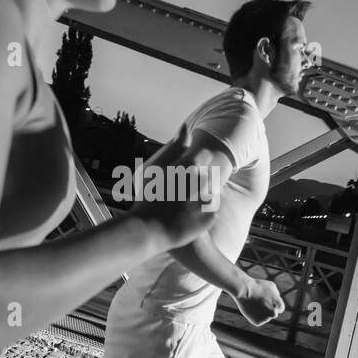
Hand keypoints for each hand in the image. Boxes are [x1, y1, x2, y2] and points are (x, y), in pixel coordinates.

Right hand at [129, 124, 218, 250]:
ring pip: (210, 193)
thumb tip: (186, 126)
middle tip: (178, 193)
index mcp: (190, 166)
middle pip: (208, 175)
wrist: (148, 230)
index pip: (204, 156)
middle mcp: (202, 181)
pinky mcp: (210, 217)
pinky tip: (185, 216)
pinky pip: (210, 211)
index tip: (182, 174)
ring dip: (199, 197)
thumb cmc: (148, 196)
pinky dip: (201, 213)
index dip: (193, 165)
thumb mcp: (154, 166)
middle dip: (196, 182)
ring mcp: (207, 200)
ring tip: (180, 206)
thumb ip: (174, 146)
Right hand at [235, 275, 283, 326]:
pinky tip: (251, 308)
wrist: (244, 291)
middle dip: (268, 310)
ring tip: (253, 303)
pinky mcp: (258, 322)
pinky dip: (255, 316)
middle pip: (273, 313)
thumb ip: (276, 294)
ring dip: (261, 312)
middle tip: (261, 304)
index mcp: (279, 305)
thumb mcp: (271, 286)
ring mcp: (266, 319)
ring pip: (265, 317)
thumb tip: (277, 298)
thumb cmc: (257, 286)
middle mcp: (274, 313)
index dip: (274, 305)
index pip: (280, 308)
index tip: (269, 302)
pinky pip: (258, 320)